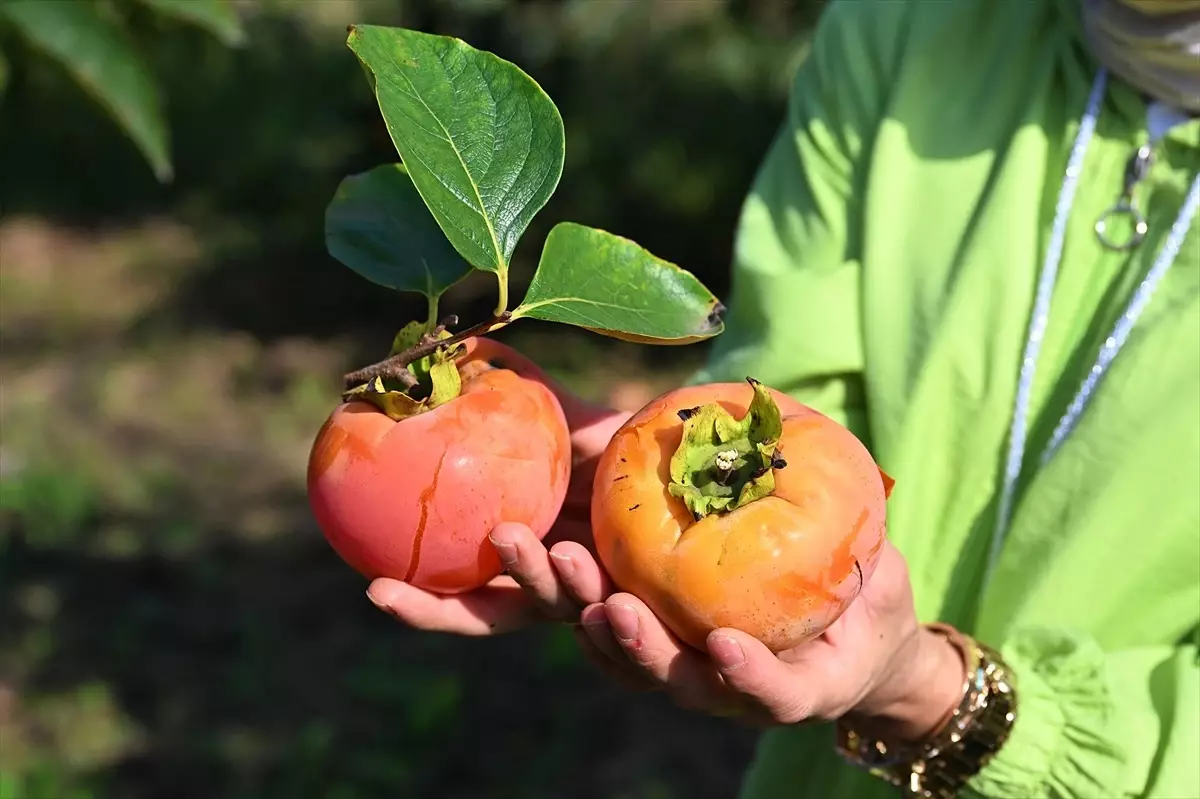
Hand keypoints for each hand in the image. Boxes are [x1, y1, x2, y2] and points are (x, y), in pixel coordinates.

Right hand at [366, 352, 631, 634]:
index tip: (371, 586)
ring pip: (547, 602)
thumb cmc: (620, 440)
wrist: (689, 454)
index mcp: (522, 554)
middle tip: (384, 595)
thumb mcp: (560, 416)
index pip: (458, 590)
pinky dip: (588, 588)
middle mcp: (551, 582)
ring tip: (511, 535)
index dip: (416, 599)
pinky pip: (610, 602)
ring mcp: (594, 592)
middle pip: (482, 615)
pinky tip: (577, 559)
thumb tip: (452, 343)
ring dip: (527, 575)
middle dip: (433, 614)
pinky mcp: (641, 594)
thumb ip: (510, 388)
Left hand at [575, 541, 965, 740]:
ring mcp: (691, 668)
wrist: (846, 633)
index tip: (727, 645)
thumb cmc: (868, 602)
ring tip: (562, 566)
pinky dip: (575, 600)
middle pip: (680, 682)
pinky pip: (611, 631)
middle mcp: (734, 690)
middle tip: (616, 608)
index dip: (750, 677)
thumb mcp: (880, 579)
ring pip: (631, 661)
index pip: (774, 695)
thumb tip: (847, 486)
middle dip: (643, 647)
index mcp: (799, 688)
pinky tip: (550, 558)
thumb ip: (860, 555)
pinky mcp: (660, 635)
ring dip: (591, 617)